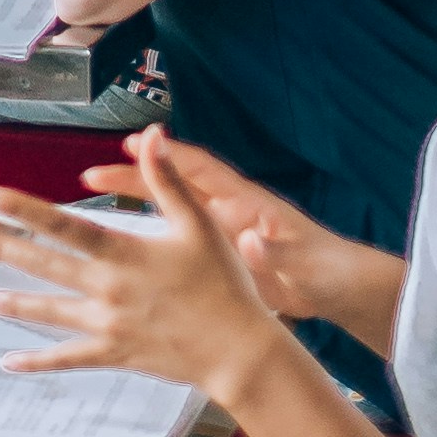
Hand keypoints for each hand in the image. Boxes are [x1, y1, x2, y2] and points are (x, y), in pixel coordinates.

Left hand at [0, 137, 279, 408]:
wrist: (240, 352)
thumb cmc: (224, 285)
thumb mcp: (199, 224)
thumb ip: (168, 179)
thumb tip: (152, 134)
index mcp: (124, 254)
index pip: (64, 227)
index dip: (22, 210)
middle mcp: (109, 290)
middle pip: (46, 266)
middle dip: (4, 251)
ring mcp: (109, 325)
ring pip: (52, 313)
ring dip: (15, 303)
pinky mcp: (116, 353)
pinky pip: (70, 359)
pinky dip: (39, 361)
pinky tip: (11, 361)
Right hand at [78, 139, 376, 332]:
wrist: (343, 292)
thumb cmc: (329, 271)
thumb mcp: (306, 265)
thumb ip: (278, 253)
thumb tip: (252, 242)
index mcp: (249, 205)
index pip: (202, 170)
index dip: (167, 156)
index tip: (133, 144)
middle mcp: (230, 213)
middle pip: (174, 187)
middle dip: (135, 178)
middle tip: (93, 175)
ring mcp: (223, 236)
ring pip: (169, 215)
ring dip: (135, 208)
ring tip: (94, 210)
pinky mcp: (221, 261)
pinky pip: (178, 245)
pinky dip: (152, 244)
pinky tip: (125, 256)